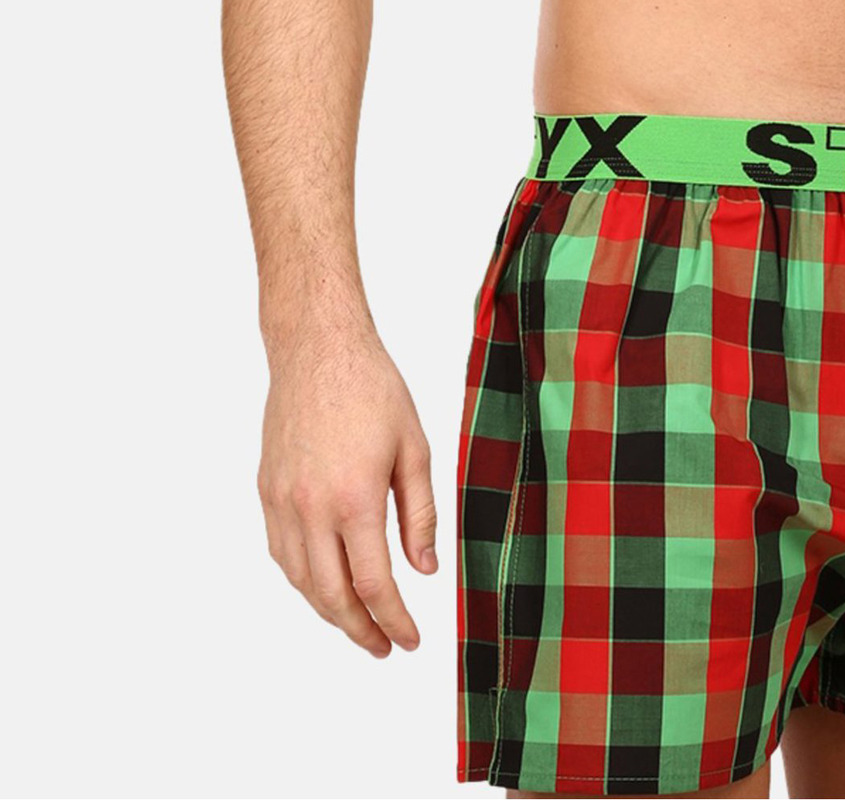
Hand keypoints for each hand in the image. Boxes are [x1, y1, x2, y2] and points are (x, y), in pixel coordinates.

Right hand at [257, 325, 437, 657]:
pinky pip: (282, 553)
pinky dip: (303, 579)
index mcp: (354, 499)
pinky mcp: (266, 490)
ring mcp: (282, 502)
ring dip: (329, 611)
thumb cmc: (373, 390)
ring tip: (358, 622)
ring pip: (301, 581)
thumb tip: (424, 570)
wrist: (318, 349)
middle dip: (360, 630)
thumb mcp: (413, 448)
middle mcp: (311, 508)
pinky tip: (324, 583)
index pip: (373, 584)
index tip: (410, 640)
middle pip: (331, 595)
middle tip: (384, 646)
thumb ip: (420, 514)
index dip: (393, 619)